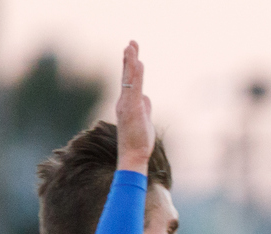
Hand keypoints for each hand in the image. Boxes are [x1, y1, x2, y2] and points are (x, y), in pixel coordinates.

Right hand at [116, 41, 153, 172]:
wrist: (133, 155)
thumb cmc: (138, 141)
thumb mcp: (144, 121)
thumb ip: (145, 107)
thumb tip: (147, 98)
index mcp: (127, 104)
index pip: (128, 81)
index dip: (130, 66)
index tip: (132, 53)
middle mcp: (124, 101)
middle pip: (126, 75)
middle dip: (129, 58)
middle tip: (132, 42)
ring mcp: (126, 104)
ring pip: (129, 79)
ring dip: (130, 61)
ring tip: (132, 46)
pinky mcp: (132, 109)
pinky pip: (134, 87)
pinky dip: (136, 74)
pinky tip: (138, 63)